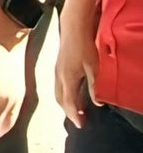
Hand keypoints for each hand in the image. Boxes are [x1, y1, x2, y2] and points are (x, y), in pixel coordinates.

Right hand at [55, 5, 100, 128]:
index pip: (69, 102)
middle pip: (61, 100)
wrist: (72, 28)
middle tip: (79, 121)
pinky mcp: (57, 66)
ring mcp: (56, 71)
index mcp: (67, 78)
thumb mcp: (93, 67)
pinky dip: (63, 95)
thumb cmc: (83, 46)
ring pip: (57, 93)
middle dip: (68, 112)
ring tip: (76, 110)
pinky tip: (71, 94)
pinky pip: (58, 86)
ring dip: (65, 104)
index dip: (75, 115)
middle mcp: (59, 76)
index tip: (80, 125)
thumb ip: (94, 86)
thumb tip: (97, 102)